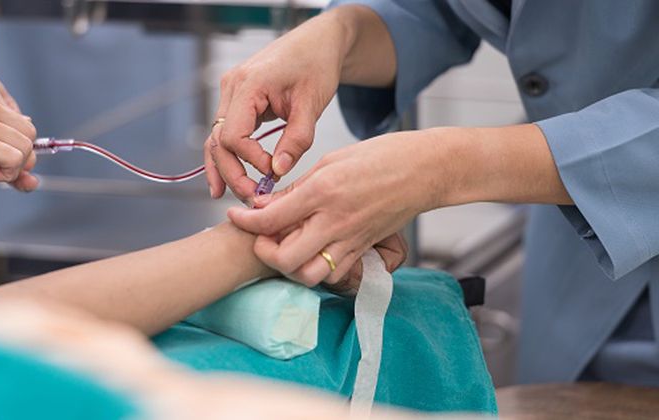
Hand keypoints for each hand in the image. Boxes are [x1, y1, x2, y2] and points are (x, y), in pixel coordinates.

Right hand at [204, 10, 350, 201]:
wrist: (317, 41)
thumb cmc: (317, 64)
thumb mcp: (312, 104)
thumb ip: (296, 139)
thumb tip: (278, 170)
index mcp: (249, 84)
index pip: (234, 135)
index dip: (250, 160)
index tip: (273, 173)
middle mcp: (232, 86)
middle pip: (218, 141)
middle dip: (232, 173)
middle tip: (251, 197)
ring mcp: (230, 91)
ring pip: (216, 138)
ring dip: (223, 168)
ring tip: (226, 196)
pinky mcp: (236, 99)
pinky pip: (225, 131)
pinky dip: (226, 155)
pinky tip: (225, 179)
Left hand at [227, 130, 445, 286]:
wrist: (425, 170)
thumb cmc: (381, 157)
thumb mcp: (330, 161)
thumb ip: (297, 189)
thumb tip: (266, 205)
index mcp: (323, 192)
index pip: (271, 219)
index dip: (245, 222)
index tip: (235, 216)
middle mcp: (335, 221)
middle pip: (285, 259)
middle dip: (264, 252)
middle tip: (260, 237)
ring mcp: (351, 239)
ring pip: (309, 275)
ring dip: (290, 267)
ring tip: (285, 247)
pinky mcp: (364, 249)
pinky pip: (334, 274)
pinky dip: (317, 270)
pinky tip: (311, 251)